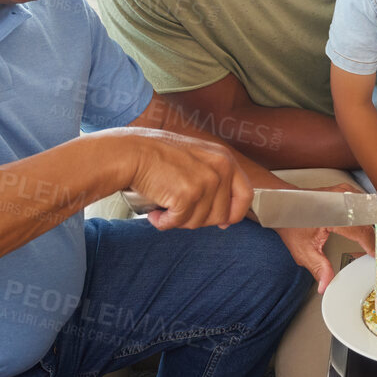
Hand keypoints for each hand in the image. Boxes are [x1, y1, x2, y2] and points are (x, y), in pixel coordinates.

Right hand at [112, 127, 252, 230]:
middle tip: (179, 209)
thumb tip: (227, 221)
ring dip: (179, 220)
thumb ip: (215, 182)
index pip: (246, 195)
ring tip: (165, 205)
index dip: (234, 213)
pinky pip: (179, 223)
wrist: (130, 152)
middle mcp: (220, 169)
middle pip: (222, 216)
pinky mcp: (188, 195)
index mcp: (225, 159)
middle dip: (199, 219)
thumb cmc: (157, 156)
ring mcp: (206, 182)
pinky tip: (156, 212)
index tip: (222, 222)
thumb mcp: (196, 160)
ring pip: (200, 222)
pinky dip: (164, 223)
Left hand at [271, 181, 375, 294]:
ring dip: (373, 226)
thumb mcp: (303, 250)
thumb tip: (326, 285)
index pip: (363, 232)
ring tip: (373, 242)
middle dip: (376, 237)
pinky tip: (367, 227)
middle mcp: (344, 198)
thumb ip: (319, 268)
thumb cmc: (291, 222)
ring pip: (370, 211)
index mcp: (336, 213)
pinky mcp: (347, 191)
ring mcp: (346, 192)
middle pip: (370, 221)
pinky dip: (368, 217)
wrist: (282, 203)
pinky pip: (364, 205)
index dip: (372, 246)